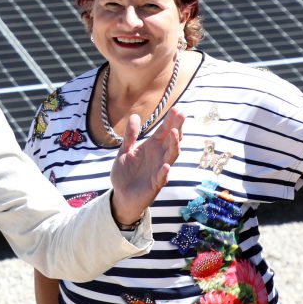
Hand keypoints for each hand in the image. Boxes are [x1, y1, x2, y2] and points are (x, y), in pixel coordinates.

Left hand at [108, 108, 183, 226]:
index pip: (163, 131)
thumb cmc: (125, 173)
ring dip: (173, 145)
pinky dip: (164, 171)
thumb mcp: (124, 151)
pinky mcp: (155, 184)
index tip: (177, 108)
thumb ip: (130, 136)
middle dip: (177, 128)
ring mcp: (159, 169)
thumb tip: (135, 116)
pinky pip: (162, 177)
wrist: (121, 195)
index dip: (170, 120)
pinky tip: (166, 165)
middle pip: (172, 140)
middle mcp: (159, 156)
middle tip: (181, 114)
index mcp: (152, 146)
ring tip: (174, 133)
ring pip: (171, 156)